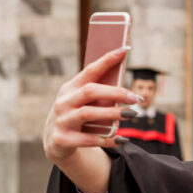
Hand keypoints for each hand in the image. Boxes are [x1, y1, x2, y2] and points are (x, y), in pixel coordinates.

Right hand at [43, 46, 139, 162]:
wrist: (56, 143)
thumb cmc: (77, 117)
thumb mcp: (83, 103)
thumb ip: (100, 96)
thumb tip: (127, 92)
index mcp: (70, 88)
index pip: (90, 70)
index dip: (107, 60)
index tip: (125, 50)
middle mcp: (63, 101)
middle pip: (91, 91)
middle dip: (116, 93)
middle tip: (136, 99)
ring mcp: (61, 120)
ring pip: (88, 113)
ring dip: (113, 114)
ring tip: (132, 115)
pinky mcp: (62, 139)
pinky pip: (88, 139)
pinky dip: (106, 139)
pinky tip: (121, 139)